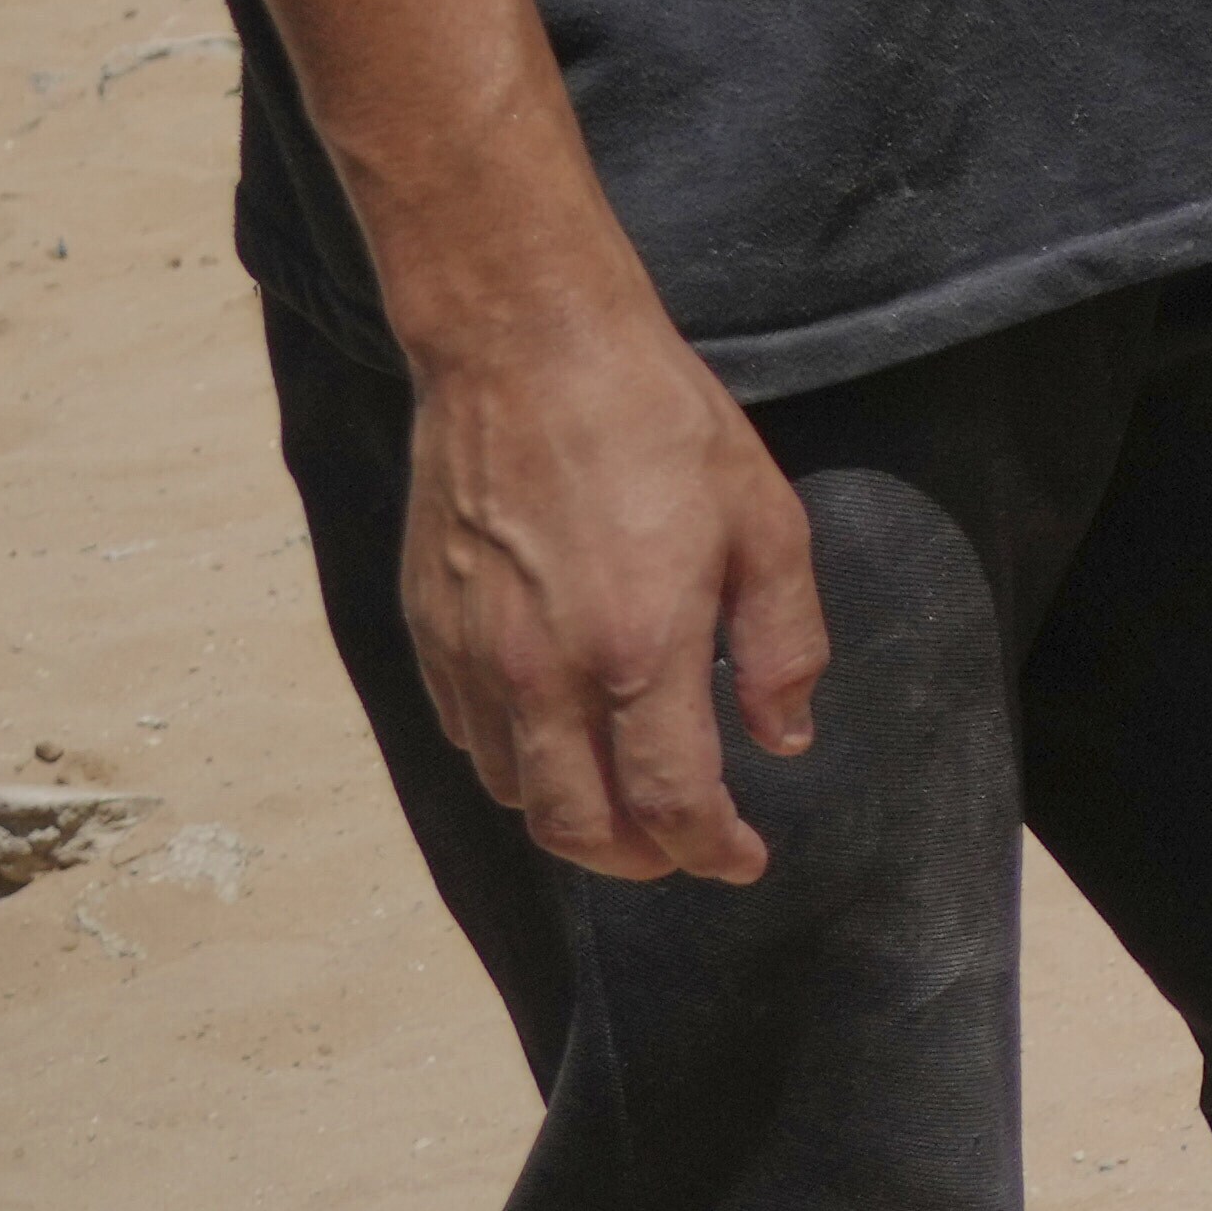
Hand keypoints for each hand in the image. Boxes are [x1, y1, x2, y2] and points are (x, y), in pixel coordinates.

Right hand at [397, 277, 824, 885]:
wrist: (525, 350)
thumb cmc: (659, 425)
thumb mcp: (766, 524)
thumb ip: (782, 644)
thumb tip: (784, 738)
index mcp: (640, 650)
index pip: (671, 802)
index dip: (711, 850)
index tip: (744, 859)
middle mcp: (544, 672)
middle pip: (579, 828)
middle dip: (640, 861)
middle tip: (685, 850)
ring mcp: (475, 656)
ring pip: (515, 794)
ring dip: (575, 820)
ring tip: (628, 806)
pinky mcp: (427, 631)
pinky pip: (468, 738)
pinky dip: (516, 769)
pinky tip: (558, 745)